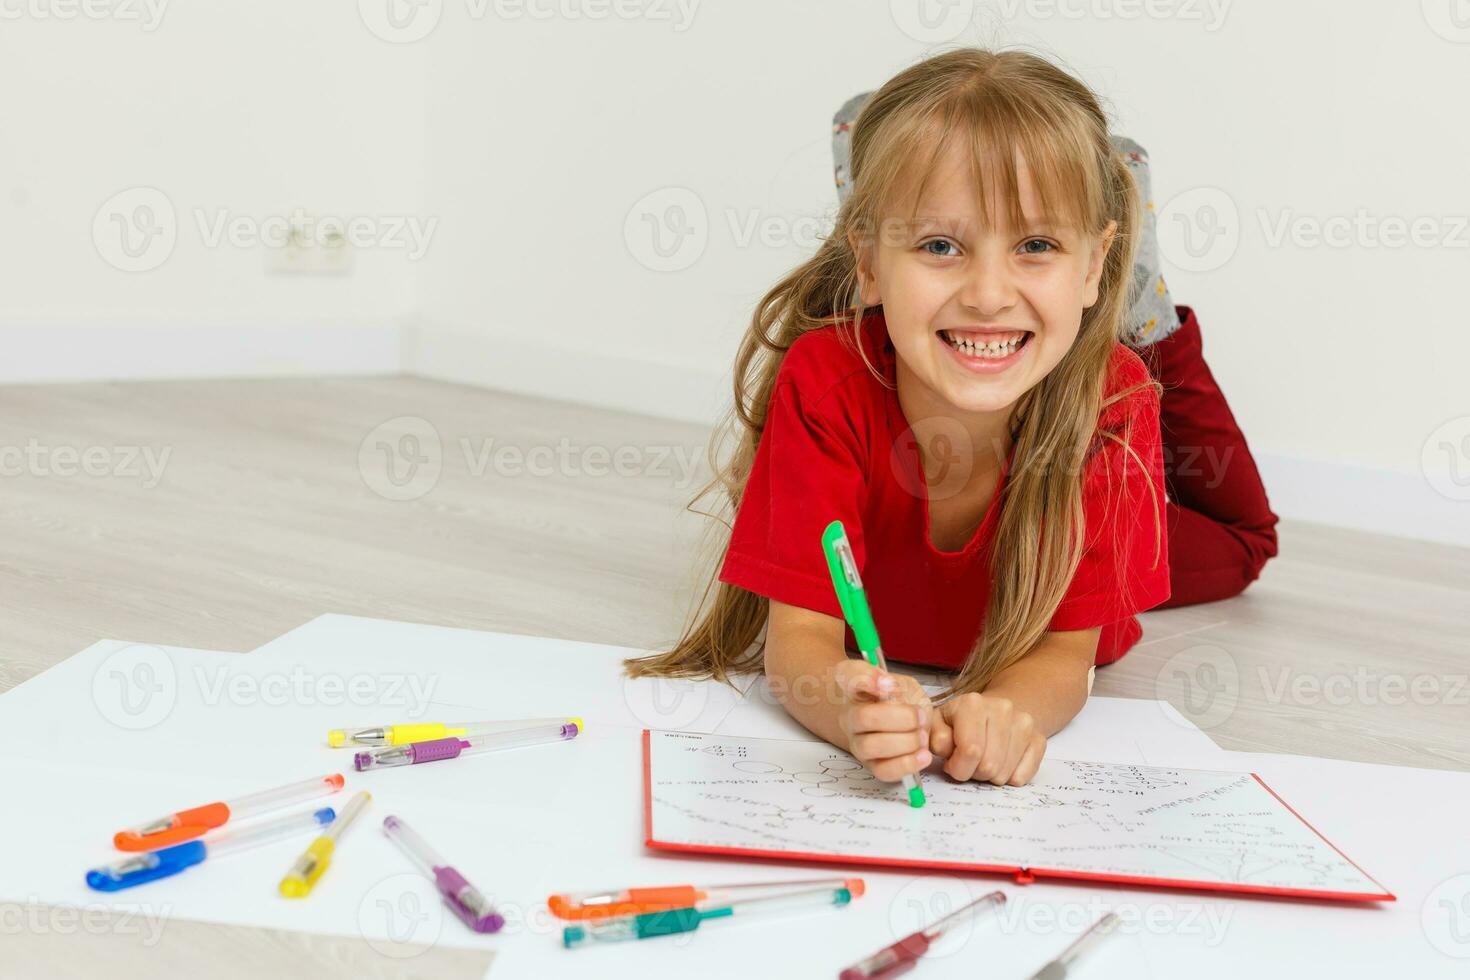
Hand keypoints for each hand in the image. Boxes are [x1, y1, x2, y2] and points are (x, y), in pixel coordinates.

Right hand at [832, 660, 932, 783]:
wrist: (903, 725)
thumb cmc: (902, 704)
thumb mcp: (904, 684)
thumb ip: (897, 685)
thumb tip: (889, 688)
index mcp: (855, 688)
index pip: (848, 675)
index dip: (866, 678)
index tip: (887, 682)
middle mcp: (850, 715)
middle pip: (862, 717)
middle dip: (900, 718)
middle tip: (920, 717)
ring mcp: (858, 743)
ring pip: (870, 746)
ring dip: (904, 742)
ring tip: (921, 737)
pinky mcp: (872, 765)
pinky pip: (883, 771)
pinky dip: (906, 764)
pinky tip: (922, 755)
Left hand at [929, 692, 1045, 785]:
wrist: (996, 710)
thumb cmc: (961, 721)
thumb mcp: (939, 723)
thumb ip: (934, 736)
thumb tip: (945, 747)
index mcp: (973, 704)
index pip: (970, 750)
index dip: (958, 767)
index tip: (952, 765)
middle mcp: (1003, 709)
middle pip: (988, 766)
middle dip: (974, 773)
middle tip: (969, 763)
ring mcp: (1024, 723)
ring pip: (1004, 774)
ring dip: (990, 776)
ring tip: (983, 760)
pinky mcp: (1039, 739)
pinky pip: (1023, 776)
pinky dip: (1008, 777)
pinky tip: (1001, 762)